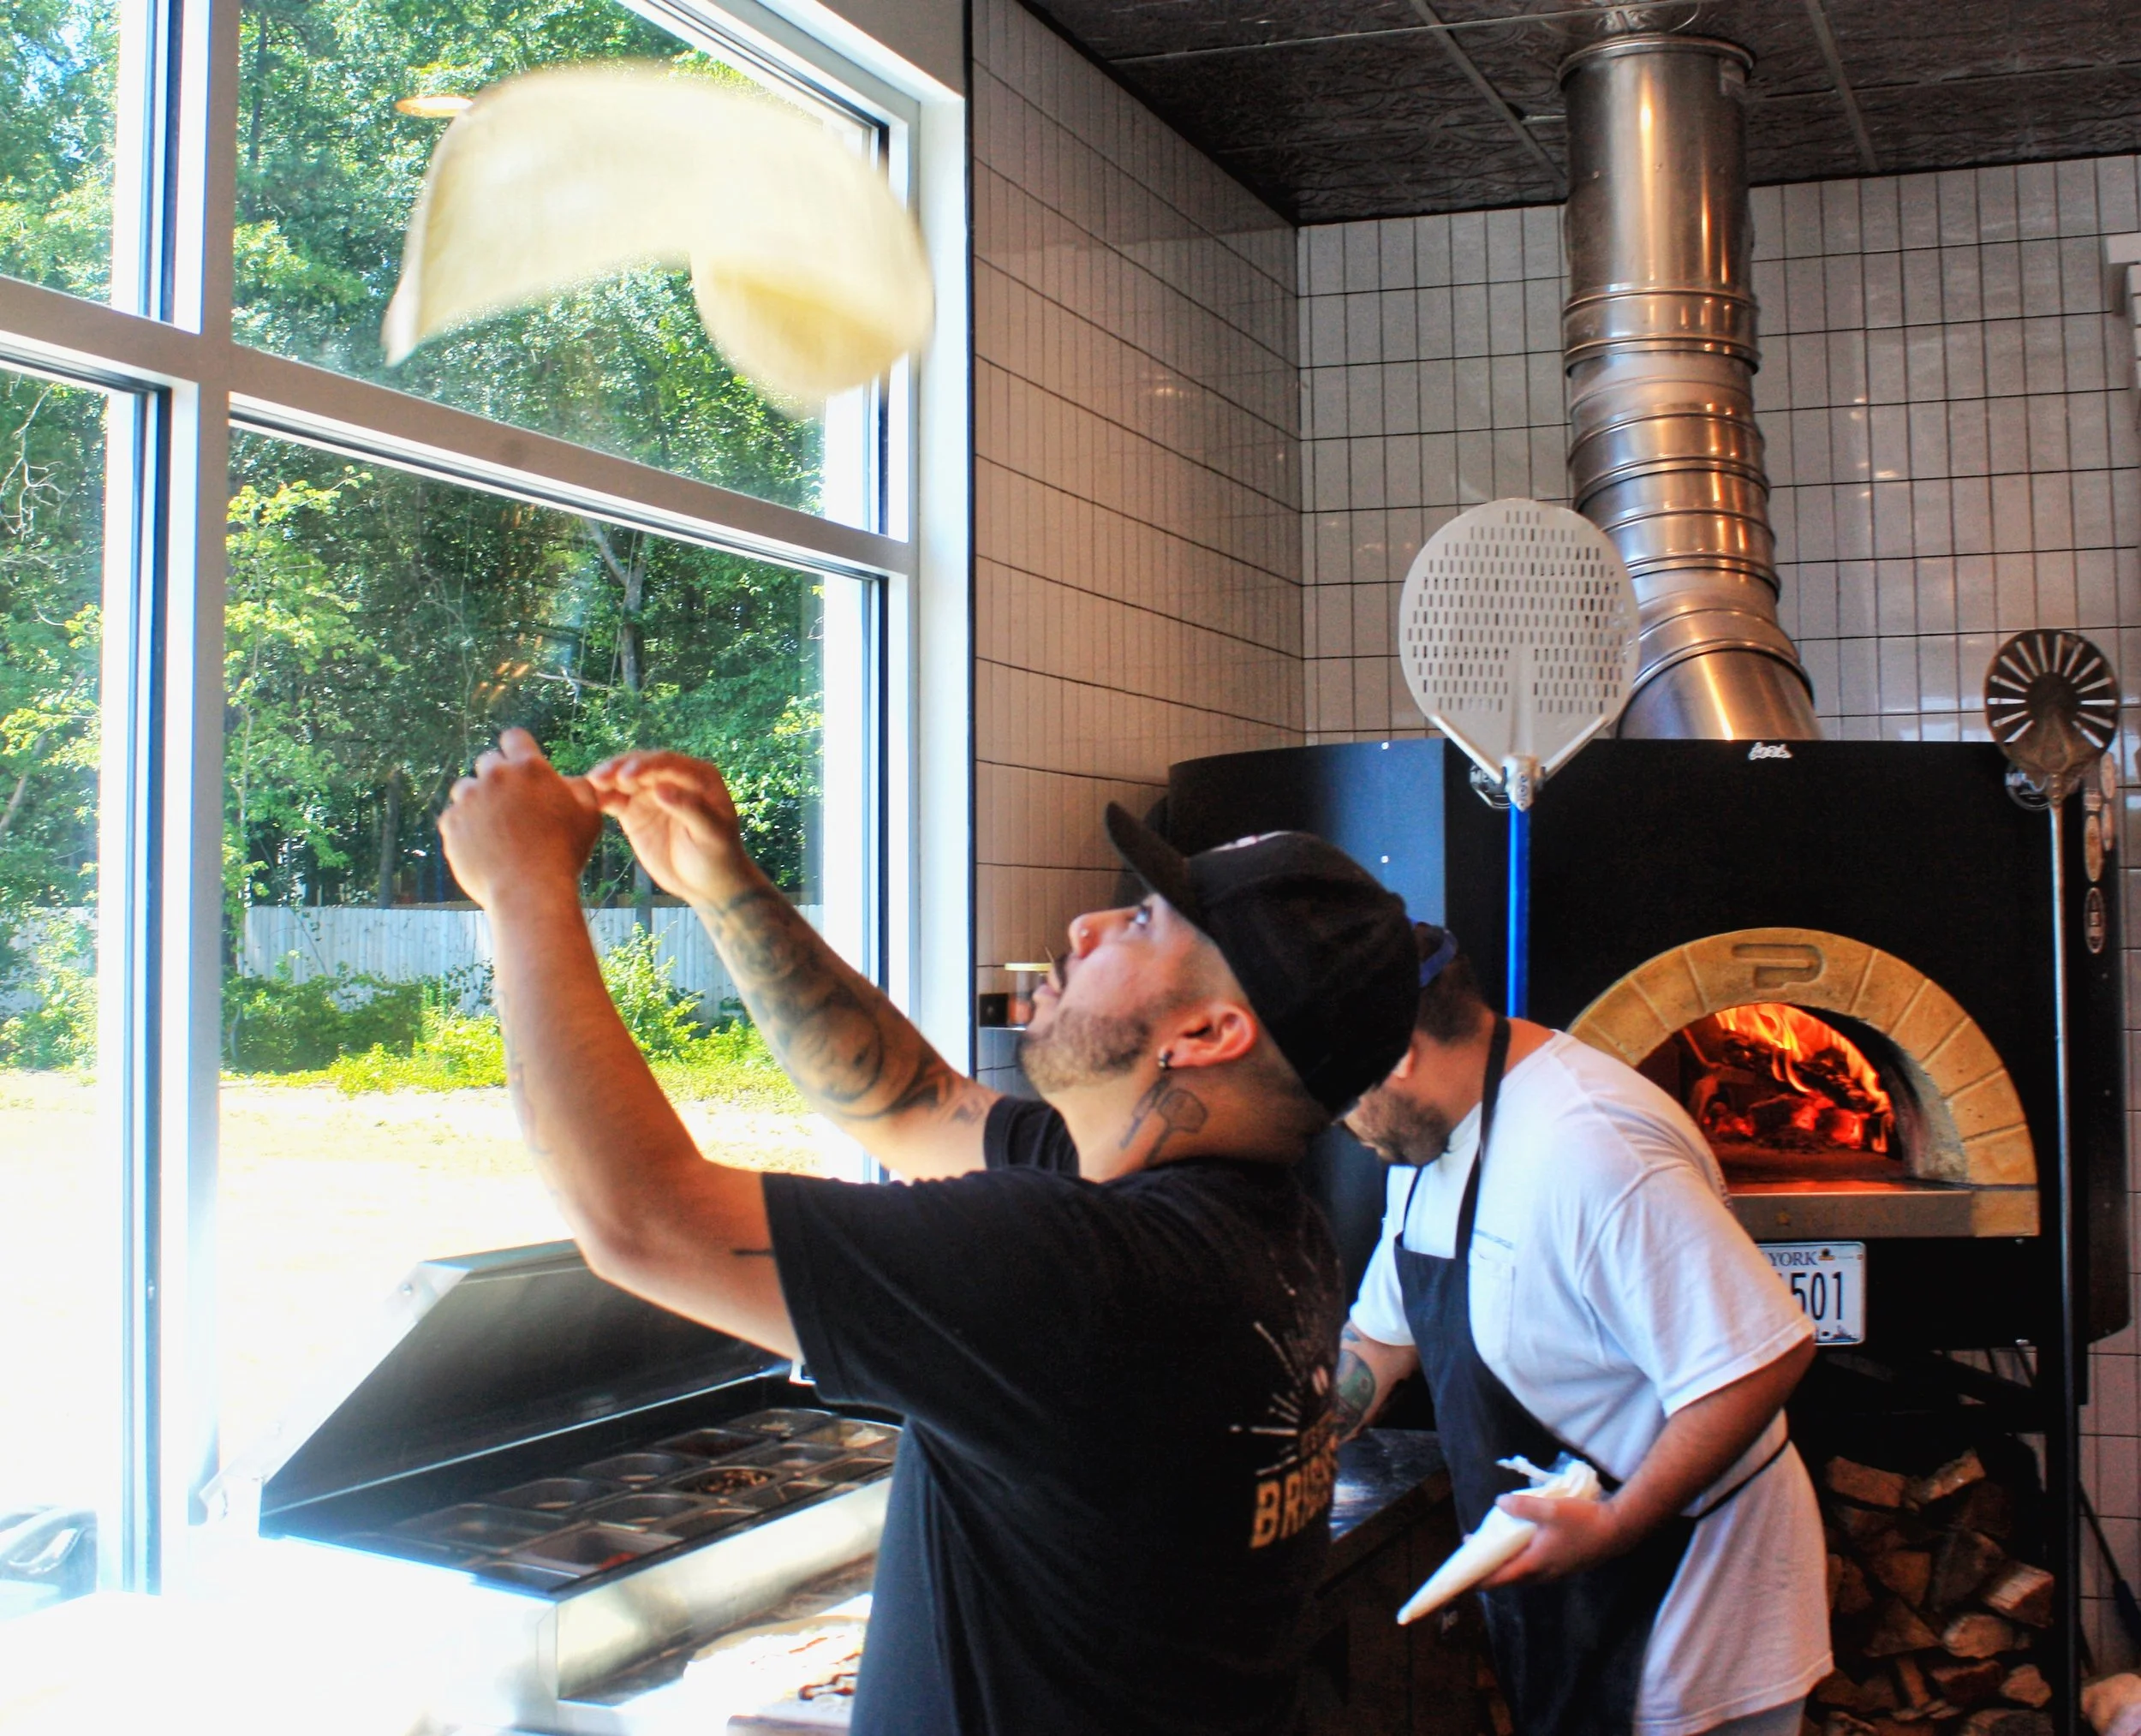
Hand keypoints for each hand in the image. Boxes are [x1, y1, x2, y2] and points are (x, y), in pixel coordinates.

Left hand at [440, 728, 601, 911]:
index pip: (514, 737)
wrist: (529, 891)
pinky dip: (464, 826)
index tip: (521, 768)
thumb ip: (579, 787)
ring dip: (478, 801)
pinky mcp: (450, 824)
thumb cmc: (564, 853)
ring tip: (495, 828)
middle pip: (488, 762)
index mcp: (528, 767)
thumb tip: (565, 780)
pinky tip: (483, 845)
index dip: (518, 750)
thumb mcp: (589, 816)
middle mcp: (494, 776)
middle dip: (498, 778)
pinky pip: (453, 817)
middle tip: (512, 805)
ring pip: (466, 788)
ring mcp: (468, 800)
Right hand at [585, 750, 749, 906]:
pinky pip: (613, 799)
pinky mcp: (633, 811)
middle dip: (620, 768)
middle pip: (641, 765)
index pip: (668, 763)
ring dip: (606, 778)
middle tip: (600, 777)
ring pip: (623, 779)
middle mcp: (672, 778)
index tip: (626, 776)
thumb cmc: (718, 857)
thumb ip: (689, 809)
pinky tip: (587, 799)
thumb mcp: (711, 834)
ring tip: (591, 784)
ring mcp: (650, 793)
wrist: (706, 883)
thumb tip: (659, 788)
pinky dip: (600, 797)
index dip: (646, 765)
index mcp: (698, 776)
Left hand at [1478, 1494, 1635, 1587]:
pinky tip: (1523, 1542)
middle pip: (1510, 1577)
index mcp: (1535, 1564)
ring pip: (1524, 1572)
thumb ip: (1522, 1506)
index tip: (1462, 1579)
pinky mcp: (1565, 1565)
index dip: (1479, 1579)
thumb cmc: (1583, 1521)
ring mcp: (1556, 1571)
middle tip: (1475, 1553)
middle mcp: (1543, 1573)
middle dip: (1490, 1568)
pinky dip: (1523, 1558)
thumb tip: (1499, 1503)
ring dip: (1508, 1563)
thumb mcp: (1549, 1508)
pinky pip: (1536, 1566)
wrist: (1618, 1531)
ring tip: (1495, 1545)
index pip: (1500, 1578)